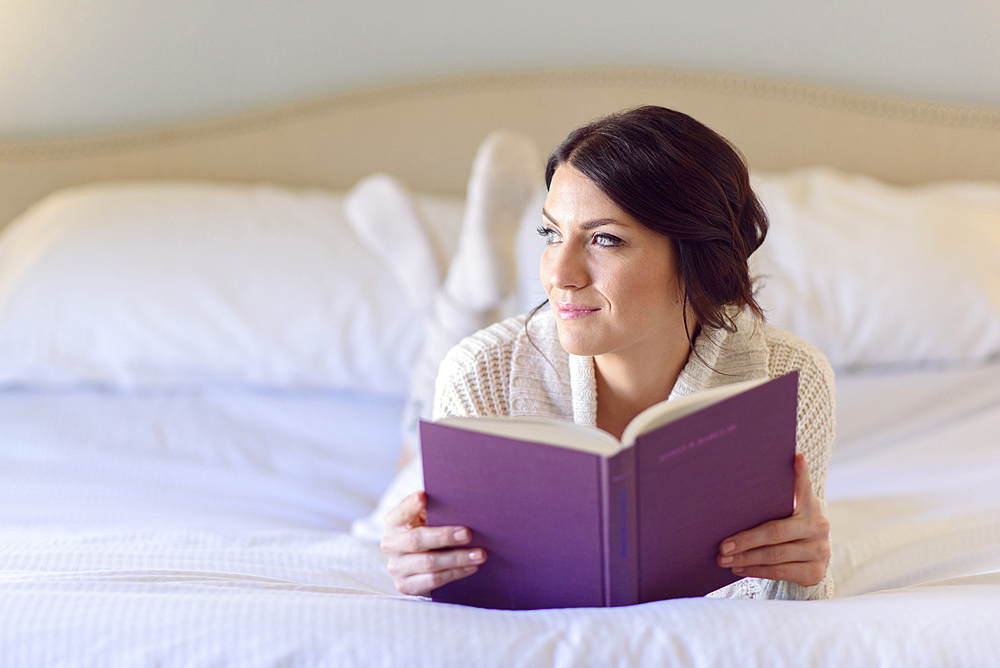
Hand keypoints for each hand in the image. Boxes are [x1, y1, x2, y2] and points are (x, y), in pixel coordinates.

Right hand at [380, 491, 486, 595]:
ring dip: (457, 558)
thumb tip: (460, 504)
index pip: (400, 512)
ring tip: (479, 554)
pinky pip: (433, 580)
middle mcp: (390, 545)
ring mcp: (396, 567)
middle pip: (416, 540)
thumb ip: (436, 511)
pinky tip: (471, 567)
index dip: (411, 505)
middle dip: (444, 537)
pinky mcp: (406, 585)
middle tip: (467, 533)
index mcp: (393, 523)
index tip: (423, 496)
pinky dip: (455, 573)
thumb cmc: (428, 532)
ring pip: (429, 563)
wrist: (419, 565)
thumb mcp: (427, 519)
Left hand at [716, 453, 829, 586]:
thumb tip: (746, 478)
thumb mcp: (788, 511)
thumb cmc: (790, 529)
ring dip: (745, 557)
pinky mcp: (814, 572)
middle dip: (745, 539)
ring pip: (774, 555)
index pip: (804, 488)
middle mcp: (819, 527)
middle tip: (722, 546)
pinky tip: (738, 567)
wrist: (812, 560)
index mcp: (811, 506)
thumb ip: (776, 499)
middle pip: (776, 531)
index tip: (796, 457)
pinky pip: (779, 571)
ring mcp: (819, 551)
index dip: (801, 473)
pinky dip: (755, 570)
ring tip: (723, 558)